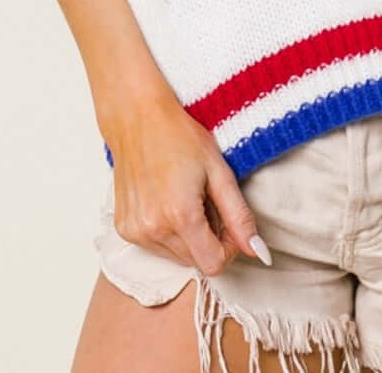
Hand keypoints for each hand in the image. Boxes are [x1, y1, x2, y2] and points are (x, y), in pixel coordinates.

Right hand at [101, 85, 270, 277]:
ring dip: (189, 237)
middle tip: (207, 201)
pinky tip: (166, 201)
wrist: (138, 119)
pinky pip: (156, 247)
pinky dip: (168, 232)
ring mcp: (135, 231)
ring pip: (176, 256)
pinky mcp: (123, 229)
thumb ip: (239, 216)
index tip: (229, 222)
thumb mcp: (219, 171)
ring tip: (186, 198)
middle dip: (209, 239)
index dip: (229, 247)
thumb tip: (257, 252)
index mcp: (180, 215)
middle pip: (195, 261)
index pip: (213, 264)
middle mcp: (153, 230)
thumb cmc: (180, 136)